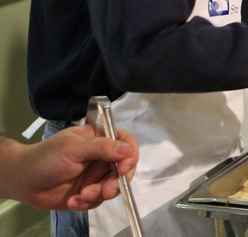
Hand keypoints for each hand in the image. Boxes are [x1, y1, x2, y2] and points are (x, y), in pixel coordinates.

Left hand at [1, 127, 138, 210]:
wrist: (22, 181)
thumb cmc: (46, 158)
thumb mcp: (73, 149)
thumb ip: (101, 147)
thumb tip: (128, 149)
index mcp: (100, 139)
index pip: (126, 142)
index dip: (130, 156)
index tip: (123, 169)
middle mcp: (102, 157)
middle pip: (124, 168)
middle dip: (116, 182)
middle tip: (105, 191)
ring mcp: (96, 176)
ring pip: (114, 187)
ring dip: (100, 194)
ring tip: (81, 196)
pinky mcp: (89, 192)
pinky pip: (99, 200)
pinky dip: (88, 203)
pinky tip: (73, 201)